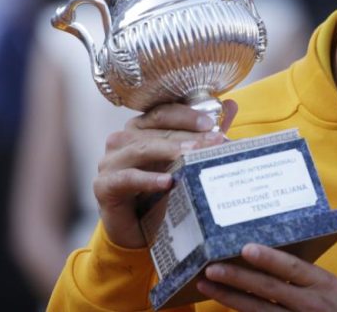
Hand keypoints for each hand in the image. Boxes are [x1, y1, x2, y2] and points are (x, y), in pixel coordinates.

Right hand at [93, 100, 236, 248]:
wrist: (136, 231)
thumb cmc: (160, 191)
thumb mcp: (184, 162)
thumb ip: (204, 135)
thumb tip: (232, 105)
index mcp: (140, 128)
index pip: (163, 112)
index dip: (187, 115)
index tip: (211, 123)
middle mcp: (122, 140)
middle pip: (157, 131)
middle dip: (188, 137)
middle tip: (214, 142)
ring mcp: (110, 162)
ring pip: (142, 149)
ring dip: (170, 151)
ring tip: (193, 156)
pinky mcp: (104, 186)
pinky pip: (127, 178)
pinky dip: (147, 179)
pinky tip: (167, 182)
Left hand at [196, 244, 336, 311]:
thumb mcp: (329, 282)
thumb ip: (302, 272)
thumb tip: (267, 251)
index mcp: (321, 282)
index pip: (291, 268)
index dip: (269, 258)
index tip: (245, 248)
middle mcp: (309, 303)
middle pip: (268, 289)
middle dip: (238, 278)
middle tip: (212, 267)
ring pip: (258, 310)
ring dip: (230, 297)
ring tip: (208, 285)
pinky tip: (225, 304)